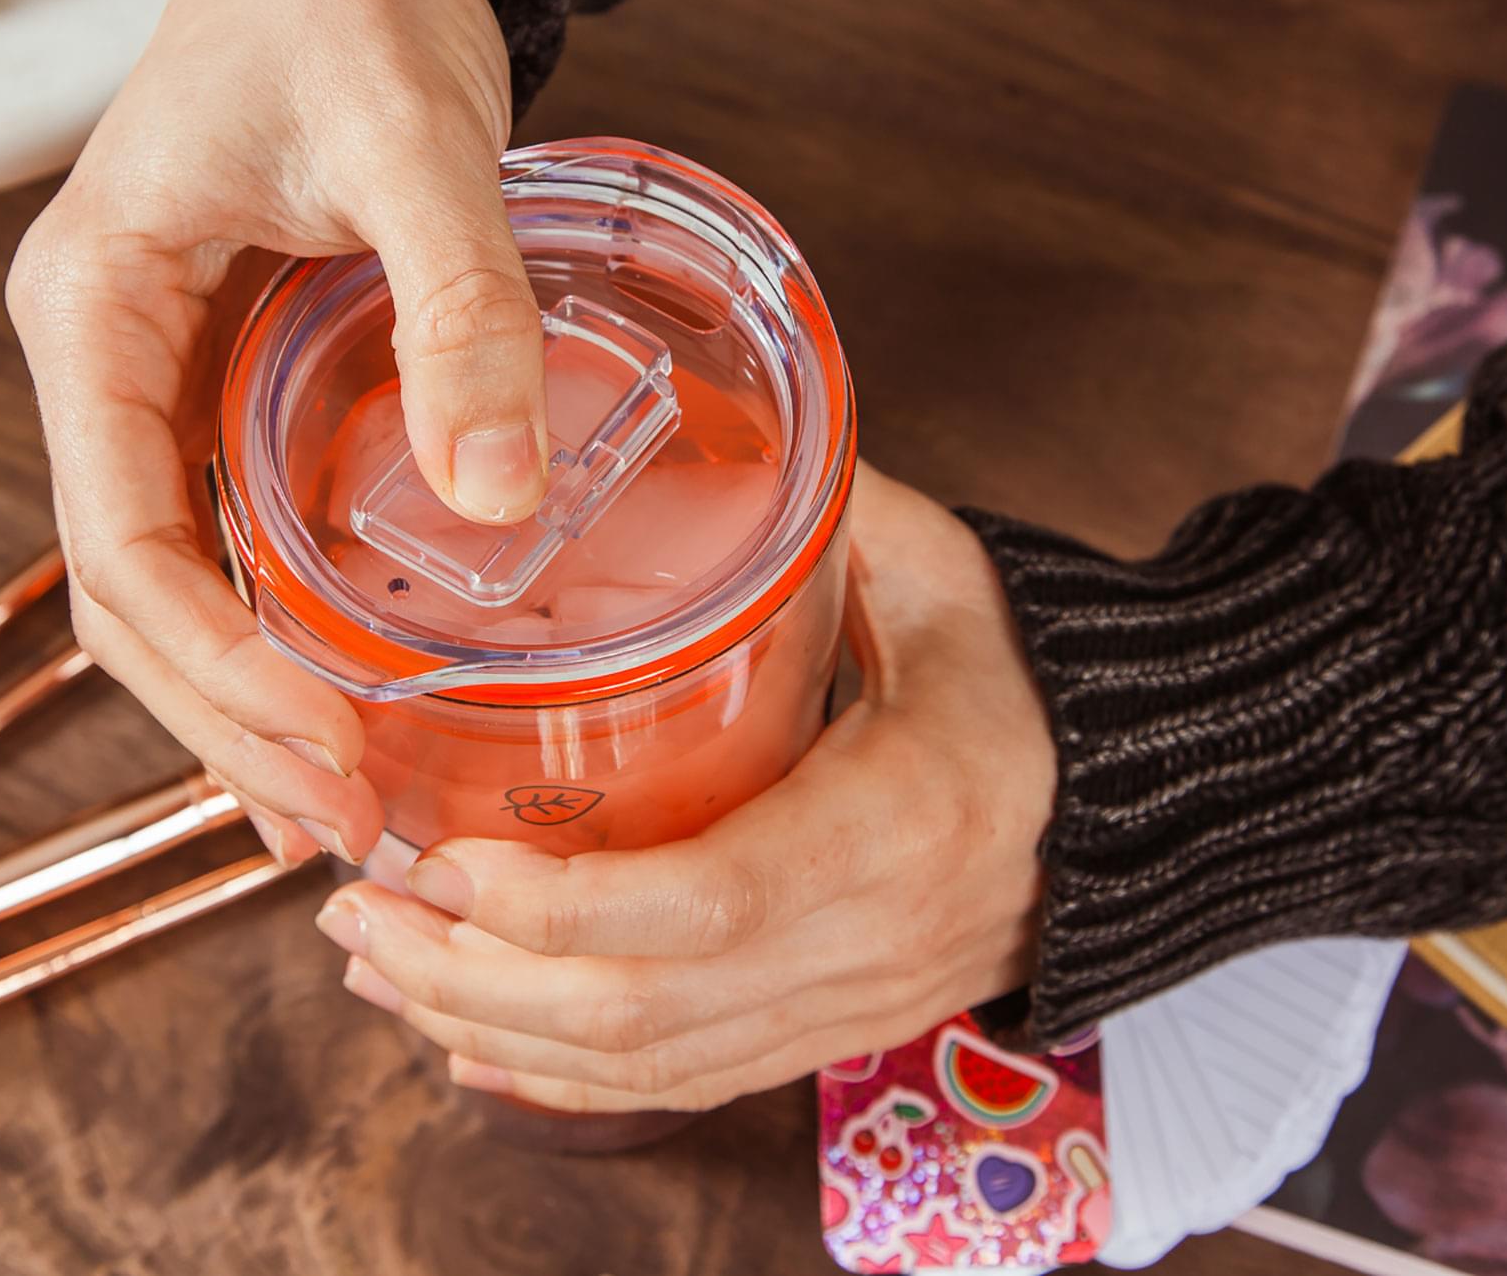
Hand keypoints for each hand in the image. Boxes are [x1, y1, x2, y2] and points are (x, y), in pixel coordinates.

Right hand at [7, 0, 539, 867]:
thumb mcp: (412, 141)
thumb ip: (458, 309)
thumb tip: (497, 504)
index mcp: (92, 306)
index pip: (115, 541)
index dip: (212, 670)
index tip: (322, 753)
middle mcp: (109, 356)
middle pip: (135, 593)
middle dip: (228, 723)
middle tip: (345, 831)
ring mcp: (166, 371)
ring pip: (179, 580)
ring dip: (249, 699)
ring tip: (346, 808)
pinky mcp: (236, 371)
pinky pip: (237, 529)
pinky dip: (284, 627)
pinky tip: (350, 700)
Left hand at [311, 462, 1058, 1109]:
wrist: (1147, 800)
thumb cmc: (1041, 674)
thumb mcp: (946, 574)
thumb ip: (820, 510)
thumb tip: (703, 423)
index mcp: (896, 825)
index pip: (703, 905)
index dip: (556, 905)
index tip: (439, 857)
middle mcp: (866, 948)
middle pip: (643, 1014)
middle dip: (473, 975)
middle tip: (359, 904)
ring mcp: (847, 1008)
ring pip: (645, 1066)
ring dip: (490, 1028)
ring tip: (374, 963)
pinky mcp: (829, 1030)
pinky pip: (678, 1084)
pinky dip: (556, 1076)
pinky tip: (467, 1037)